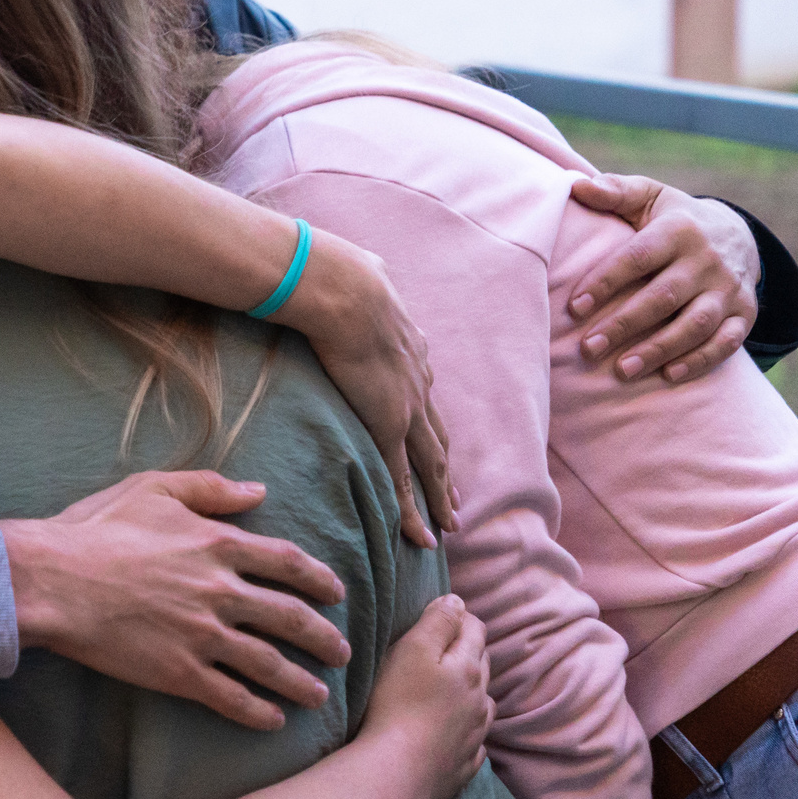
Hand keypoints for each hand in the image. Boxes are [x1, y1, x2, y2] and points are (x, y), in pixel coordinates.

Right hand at [1, 470, 351, 731]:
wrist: (53, 581)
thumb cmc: (95, 530)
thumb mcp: (154, 489)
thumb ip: (210, 489)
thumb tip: (258, 490)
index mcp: (218, 544)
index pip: (288, 562)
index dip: (319, 579)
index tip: (337, 593)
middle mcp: (221, 591)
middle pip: (291, 617)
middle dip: (325, 638)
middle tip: (343, 652)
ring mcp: (203, 636)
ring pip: (269, 663)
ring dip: (301, 682)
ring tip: (320, 696)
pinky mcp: (179, 673)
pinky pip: (230, 697)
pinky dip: (257, 711)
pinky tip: (274, 720)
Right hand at [274, 228, 454, 545]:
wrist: (341, 289)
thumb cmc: (340, 274)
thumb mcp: (362, 272)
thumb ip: (365, 276)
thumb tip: (358, 261)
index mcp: (409, 349)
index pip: (423, 396)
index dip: (429, 423)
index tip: (432, 443)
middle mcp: (417, 382)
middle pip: (439, 437)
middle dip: (448, 471)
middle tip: (457, 500)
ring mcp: (407, 408)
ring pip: (432, 466)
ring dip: (443, 497)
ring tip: (451, 524)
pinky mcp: (388, 426)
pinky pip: (404, 481)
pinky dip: (415, 511)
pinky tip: (422, 537)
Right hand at [361, 595, 491, 798]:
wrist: (396, 770)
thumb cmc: (397, 703)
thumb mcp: (412, 649)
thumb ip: (438, 621)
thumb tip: (457, 601)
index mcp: (468, 668)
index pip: (474, 629)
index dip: (460, 617)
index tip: (440, 616)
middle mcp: (480, 700)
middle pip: (482, 665)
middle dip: (467, 652)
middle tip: (440, 650)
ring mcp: (475, 735)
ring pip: (482, 704)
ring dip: (470, 693)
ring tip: (448, 692)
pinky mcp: (463, 765)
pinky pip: (474, 743)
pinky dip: (466, 733)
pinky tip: (453, 734)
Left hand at [567, 176, 759, 383]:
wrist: (736, 233)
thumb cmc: (673, 218)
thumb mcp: (649, 197)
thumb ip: (615, 191)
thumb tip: (576, 184)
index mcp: (679, 229)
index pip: (638, 258)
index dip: (606, 282)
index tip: (574, 307)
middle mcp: (708, 260)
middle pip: (663, 296)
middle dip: (625, 324)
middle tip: (588, 348)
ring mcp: (729, 289)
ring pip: (695, 324)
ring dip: (659, 349)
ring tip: (622, 370)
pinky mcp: (745, 313)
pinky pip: (727, 342)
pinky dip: (700, 361)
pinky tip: (669, 375)